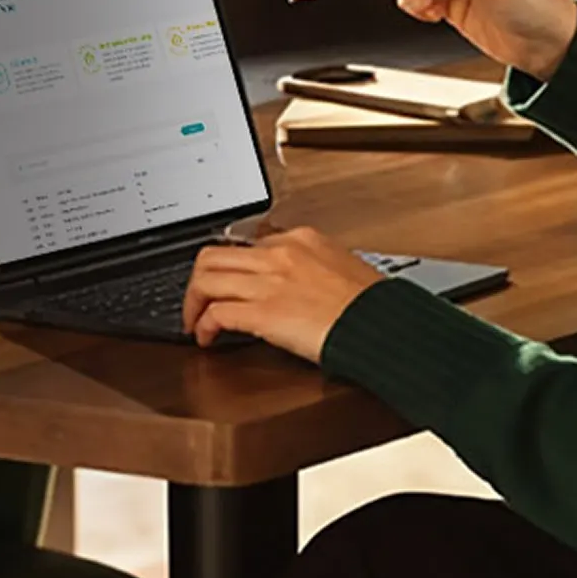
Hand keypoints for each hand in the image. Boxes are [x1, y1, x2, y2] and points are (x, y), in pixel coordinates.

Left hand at [183, 224, 383, 360]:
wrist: (383, 325)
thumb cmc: (370, 305)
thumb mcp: (340, 266)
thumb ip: (310, 266)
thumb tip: (294, 281)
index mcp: (300, 240)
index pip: (247, 244)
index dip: (230, 267)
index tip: (226, 283)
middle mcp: (279, 254)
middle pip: (213, 255)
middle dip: (197, 280)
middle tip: (197, 300)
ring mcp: (270, 281)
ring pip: (205, 279)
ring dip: (192, 303)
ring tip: (195, 321)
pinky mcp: (264, 312)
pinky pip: (216, 313)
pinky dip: (203, 326)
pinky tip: (207, 337)